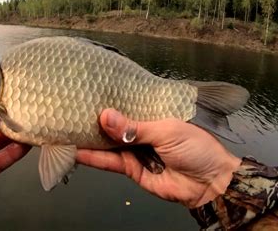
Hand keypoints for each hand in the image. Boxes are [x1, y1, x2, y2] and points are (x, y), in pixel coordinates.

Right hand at [76, 109, 240, 207]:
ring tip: (67, 131)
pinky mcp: (131, 169)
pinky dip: (95, 158)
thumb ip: (134, 127)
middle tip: (70, 113)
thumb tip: (105, 117)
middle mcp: (141, 132)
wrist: (211, 183)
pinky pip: (111, 162)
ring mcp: (135, 151)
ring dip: (90, 139)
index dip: (109, 101)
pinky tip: (78, 152)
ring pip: (108, 144)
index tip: (87, 95)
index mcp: (153, 115)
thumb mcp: (166, 130)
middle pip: (114, 126)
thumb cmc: (196, 148)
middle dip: (94, 120)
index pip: (127, 105)